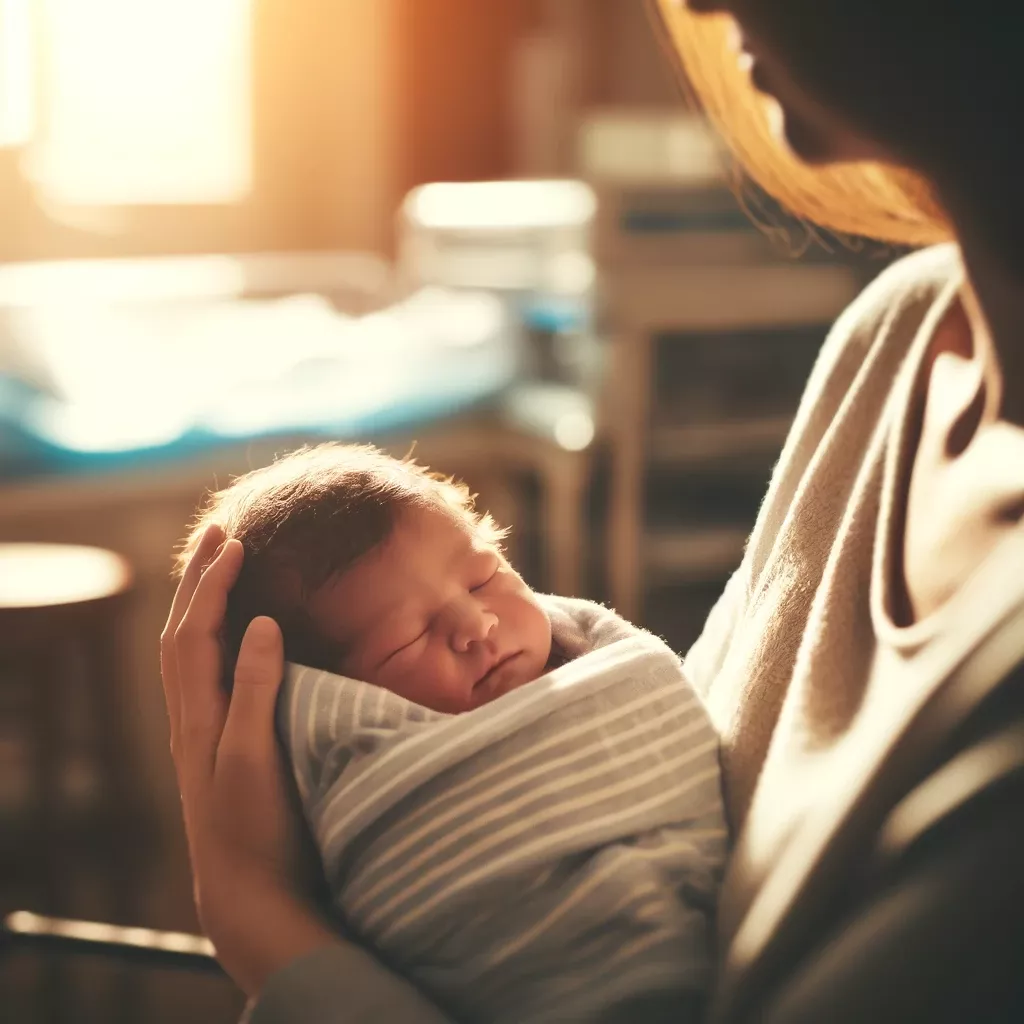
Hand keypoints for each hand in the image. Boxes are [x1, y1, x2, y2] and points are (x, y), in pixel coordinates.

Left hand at [161, 524, 336, 995]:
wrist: (247, 891)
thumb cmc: (255, 827)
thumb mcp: (254, 756)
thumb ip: (255, 689)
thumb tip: (261, 622)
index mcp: (198, 714)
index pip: (197, 631)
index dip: (214, 584)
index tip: (238, 542)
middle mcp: (191, 717)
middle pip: (181, 633)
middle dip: (198, 579)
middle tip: (222, 532)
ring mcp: (201, 732)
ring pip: (186, 653)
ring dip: (199, 603)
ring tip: (218, 568)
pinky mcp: (218, 745)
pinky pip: (202, 674)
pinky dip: (209, 637)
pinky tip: (228, 636)